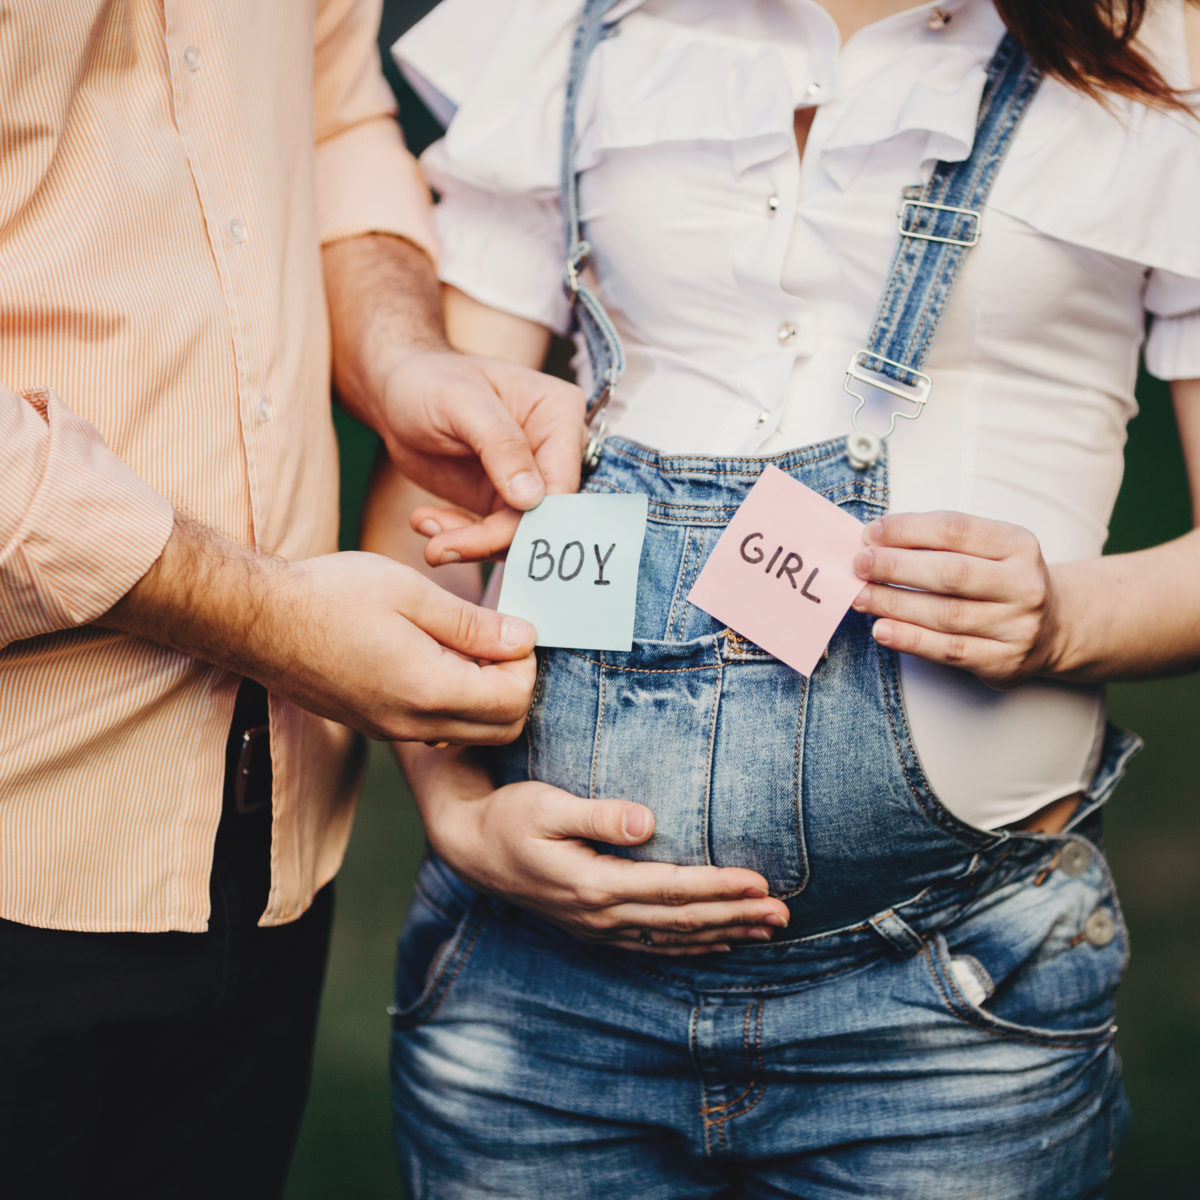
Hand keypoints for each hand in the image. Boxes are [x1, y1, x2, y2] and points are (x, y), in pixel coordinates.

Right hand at [105, 517, 537, 743]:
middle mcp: (413, 723)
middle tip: (495, 638)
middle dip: (515, 686)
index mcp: (428, 688)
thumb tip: (523, 639)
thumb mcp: (410, 593)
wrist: (257, 620)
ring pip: (471, 734)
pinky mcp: (374, 726)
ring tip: (465, 644)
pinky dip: (454, 703)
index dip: (525, 662)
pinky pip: (436, 730)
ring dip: (485, 697)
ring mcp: (391, 730)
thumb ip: (472, 623)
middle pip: (502, 728)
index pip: (515, 699)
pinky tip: (434, 657)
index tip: (509, 625)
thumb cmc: (330, 595)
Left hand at [323, 235, 584, 564]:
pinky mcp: (505, 502)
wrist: (397, 392)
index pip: (562, 483)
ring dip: (473, 545)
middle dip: (496, 540)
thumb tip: (532, 499)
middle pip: (545, 516)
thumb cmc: (430, 381)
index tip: (487, 537)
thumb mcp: (461, 402)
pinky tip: (427, 522)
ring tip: (431, 540)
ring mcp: (532, 480)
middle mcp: (555, 450)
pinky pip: (494, 536)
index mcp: (560, 414)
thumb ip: (500, 444)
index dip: (533, 519)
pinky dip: (461, 539)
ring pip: (520, 534)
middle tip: (442, 548)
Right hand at [413, 756, 791, 954]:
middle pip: (681, 920)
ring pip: (672, 938)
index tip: (760, 883)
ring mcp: (598, 927)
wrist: (472, 847)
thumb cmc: (510, 817)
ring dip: (723, 933)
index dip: (718, 887)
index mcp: (593, 884)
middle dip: (736, 916)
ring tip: (767, 929)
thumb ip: (598, 816)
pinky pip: (653, 944)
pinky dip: (691, 945)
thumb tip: (648, 823)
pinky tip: (718, 941)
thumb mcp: (547, 805)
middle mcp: (600, 914)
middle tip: (785, 914)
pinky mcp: (595, 927)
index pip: (670, 889)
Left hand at [851, 511, 1062, 688]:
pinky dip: (910, 640)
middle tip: (859, 565)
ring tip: (861, 597)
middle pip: (950, 573)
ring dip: (894, 604)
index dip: (907, 530)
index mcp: (1018, 545)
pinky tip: (882, 629)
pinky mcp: (1003, 661)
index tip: (870, 534)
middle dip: (896, 567)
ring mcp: (1017, 626)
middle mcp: (1023, 585)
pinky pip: (948, 650)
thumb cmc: (1001, 581)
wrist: (1054, 627)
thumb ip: (939, 543)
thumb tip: (876, 542)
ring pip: (945, 615)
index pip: (955, 530)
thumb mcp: (988, 550)